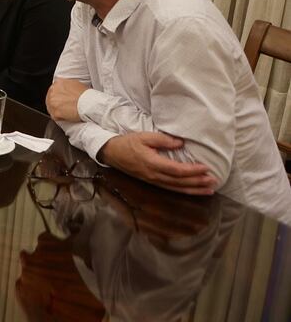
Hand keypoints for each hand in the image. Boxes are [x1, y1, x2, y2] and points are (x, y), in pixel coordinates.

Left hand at [46, 78, 88, 121]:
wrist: (89, 104)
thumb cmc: (86, 95)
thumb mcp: (76, 84)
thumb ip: (67, 86)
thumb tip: (66, 89)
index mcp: (58, 83)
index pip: (53, 90)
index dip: (58, 96)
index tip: (61, 99)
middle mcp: (53, 91)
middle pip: (50, 98)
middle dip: (56, 103)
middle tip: (64, 107)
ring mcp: (52, 102)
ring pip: (51, 108)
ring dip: (57, 110)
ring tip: (67, 112)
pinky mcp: (55, 112)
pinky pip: (55, 116)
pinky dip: (60, 118)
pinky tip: (67, 116)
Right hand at [99, 132, 215, 194]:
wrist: (111, 153)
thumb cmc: (128, 143)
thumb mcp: (144, 136)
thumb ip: (163, 140)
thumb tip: (181, 143)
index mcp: (153, 163)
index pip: (177, 170)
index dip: (193, 170)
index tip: (206, 167)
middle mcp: (154, 176)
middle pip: (180, 182)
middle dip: (198, 182)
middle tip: (214, 180)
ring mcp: (153, 181)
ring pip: (177, 188)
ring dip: (194, 190)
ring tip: (209, 189)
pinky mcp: (152, 182)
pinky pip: (171, 189)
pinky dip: (184, 191)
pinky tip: (193, 191)